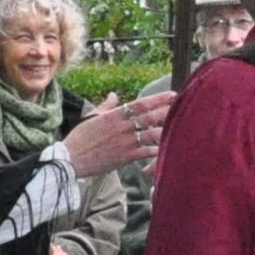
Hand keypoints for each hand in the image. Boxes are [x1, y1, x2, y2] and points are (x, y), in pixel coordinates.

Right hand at [59, 86, 174, 179]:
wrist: (70, 160)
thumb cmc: (79, 139)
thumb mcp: (91, 117)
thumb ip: (106, 106)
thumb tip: (113, 94)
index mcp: (113, 115)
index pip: (141, 103)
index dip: (158, 98)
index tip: (172, 94)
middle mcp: (121, 126)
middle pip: (150, 116)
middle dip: (168, 110)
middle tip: (183, 105)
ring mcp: (124, 142)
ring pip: (151, 133)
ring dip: (167, 129)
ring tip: (181, 125)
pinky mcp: (125, 157)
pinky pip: (146, 152)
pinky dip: (158, 150)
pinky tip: (169, 147)